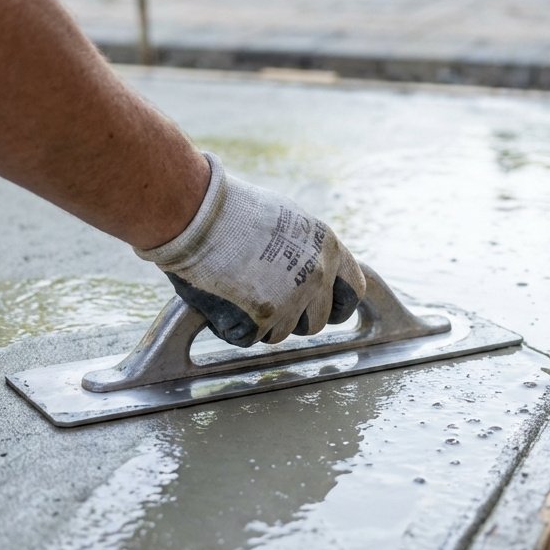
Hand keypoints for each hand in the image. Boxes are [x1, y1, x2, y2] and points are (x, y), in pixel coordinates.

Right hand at [136, 153, 364, 346]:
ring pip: (279, 334)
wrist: (196, 213)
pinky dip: (229, 326)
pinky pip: (247, 339)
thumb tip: (309, 271)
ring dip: (257, 322)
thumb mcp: (286, 219)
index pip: (352, 293)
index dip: (336, 306)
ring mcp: (291, 299)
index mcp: (327, 248)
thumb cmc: (231, 210)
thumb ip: (305, 250)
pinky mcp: (261, 318)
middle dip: (291, 318)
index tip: (323, 311)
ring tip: (234, 289)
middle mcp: (316, 275)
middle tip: (261, 297)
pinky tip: (218, 298)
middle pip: (315, 322)